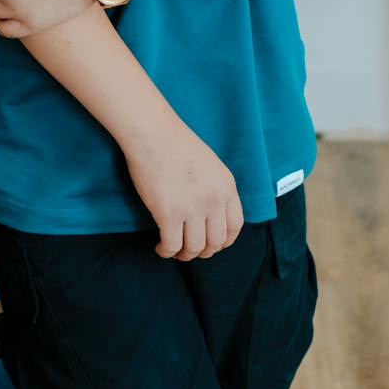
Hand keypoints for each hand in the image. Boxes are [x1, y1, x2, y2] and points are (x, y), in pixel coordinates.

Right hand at [122, 120, 244, 259]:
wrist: (153, 133)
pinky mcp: (169, 213)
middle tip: (190, 250)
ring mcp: (193, 208)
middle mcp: (214, 200)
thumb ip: (215, 188)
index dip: (224, 241)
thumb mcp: (211, 164)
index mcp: (227, 187)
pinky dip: (166, 251)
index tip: (212, 244)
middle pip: (216, 242)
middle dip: (204, 252)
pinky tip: (160, 247)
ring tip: (174, 250)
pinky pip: (172, 245)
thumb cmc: (176, 143)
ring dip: (184, 255)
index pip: (235, 227)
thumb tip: (211, 214)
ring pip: (195, 248)